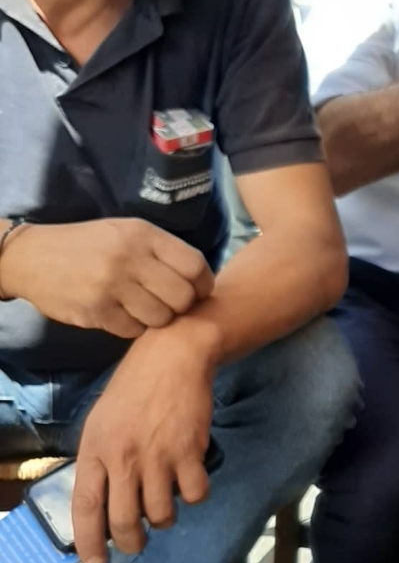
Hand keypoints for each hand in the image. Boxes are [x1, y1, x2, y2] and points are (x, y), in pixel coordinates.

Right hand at [4, 220, 213, 339]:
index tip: (198, 292)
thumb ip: (161, 251)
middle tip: (170, 305)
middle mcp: (129, 258)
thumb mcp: (126, 232)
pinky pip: (134, 330)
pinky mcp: (96, 310)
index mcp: (142, 234)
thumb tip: (200, 279)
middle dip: (182, 306)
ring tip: (143, 309)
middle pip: (182, 297)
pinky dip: (133, 327)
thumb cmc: (88, 245)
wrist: (33, 257)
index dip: (203, 284)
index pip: (194, 265)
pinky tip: (122, 314)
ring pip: (161, 317)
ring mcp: (112, 286)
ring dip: (157, 319)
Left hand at [72, 320, 218, 562]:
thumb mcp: (102, 422)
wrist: (173, 358)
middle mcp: (123, 458)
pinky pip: (193, 495)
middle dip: (131, 542)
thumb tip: (104, 504)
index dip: (89, 542)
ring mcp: (158, 456)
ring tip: (164, 504)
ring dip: (164, 518)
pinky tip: (189, 481)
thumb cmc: (134, 389)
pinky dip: (193, 495)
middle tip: (136, 544)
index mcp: (95, 449)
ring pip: (162, 515)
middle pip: (125, 522)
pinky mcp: (189, 452)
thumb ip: (100, 462)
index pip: (86, 508)